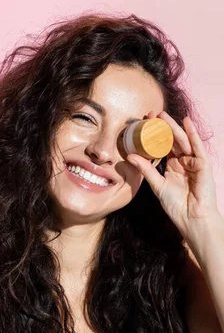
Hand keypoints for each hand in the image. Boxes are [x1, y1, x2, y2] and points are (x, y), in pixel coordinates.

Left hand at [126, 110, 220, 240]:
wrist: (192, 219)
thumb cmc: (177, 205)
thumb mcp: (157, 185)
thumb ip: (146, 169)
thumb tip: (129, 157)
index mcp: (173, 166)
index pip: (163, 145)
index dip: (154, 134)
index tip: (144, 123)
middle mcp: (184, 161)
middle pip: (172, 140)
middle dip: (163, 126)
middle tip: (151, 114)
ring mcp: (194, 162)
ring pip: (183, 140)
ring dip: (173, 126)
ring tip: (162, 115)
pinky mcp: (203, 164)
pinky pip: (198, 146)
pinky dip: (192, 133)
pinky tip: (186, 121)